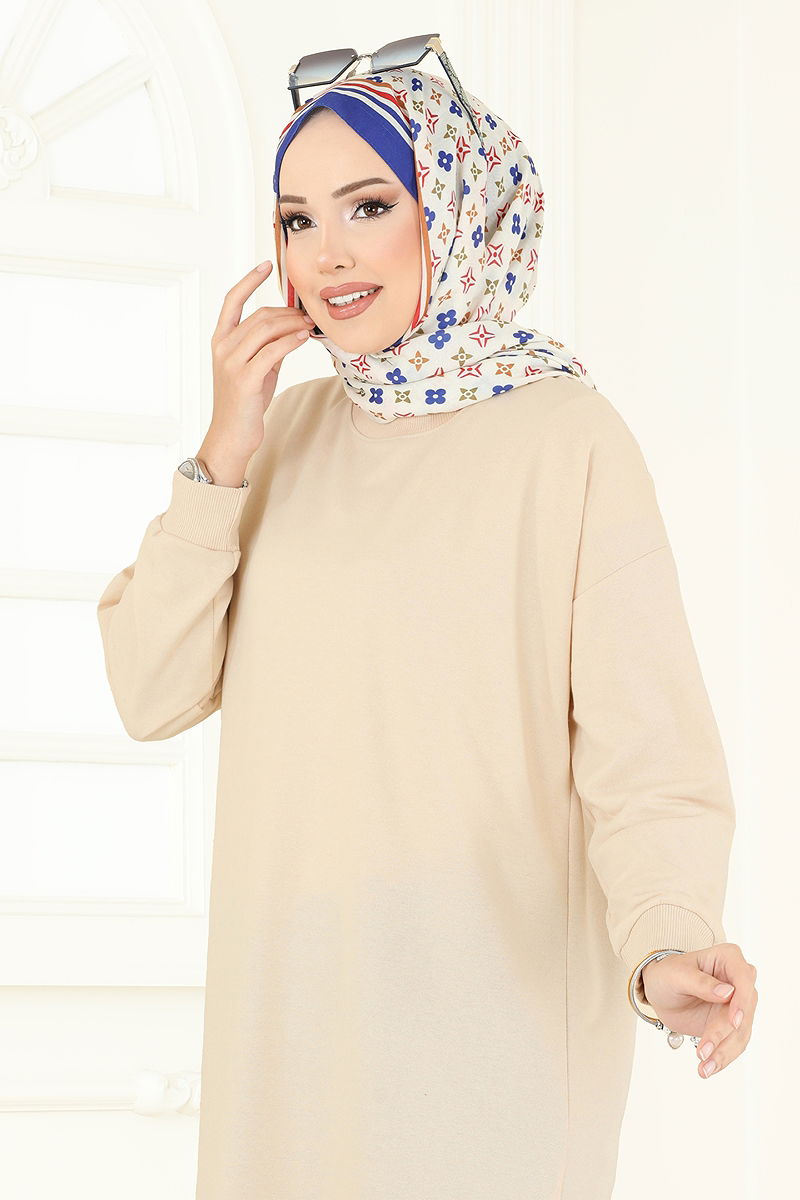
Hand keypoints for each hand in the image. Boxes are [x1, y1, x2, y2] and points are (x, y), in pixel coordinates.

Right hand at [208, 261, 314, 460]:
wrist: (232, 434)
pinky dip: (290, 342)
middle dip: (287, 312)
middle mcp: (223, 347)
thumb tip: (293, 328)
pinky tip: (303, 338)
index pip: (232, 300)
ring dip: (292, 325)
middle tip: (308, 315)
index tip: (267, 264)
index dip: (249, 280)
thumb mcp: (256, 368)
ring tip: (310, 326)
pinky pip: (271, 352)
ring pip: (266, 330)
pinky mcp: (244, 379)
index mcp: (221, 340)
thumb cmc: (245, 402)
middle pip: (259, 315)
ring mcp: (232, 363)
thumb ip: (267, 346)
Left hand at [641, 943, 757, 1078]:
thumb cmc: (667, 974)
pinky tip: (707, 1068)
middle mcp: (739, 982)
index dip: (742, 1002)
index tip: (734, 1022)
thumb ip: (701, 982)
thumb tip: (728, 992)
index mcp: (728, 958)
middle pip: (743, 1011)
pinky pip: (733, 1045)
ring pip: (740, 1033)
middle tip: (703, 1052)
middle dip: (725, 1034)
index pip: (744, 978)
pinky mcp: (733, 1026)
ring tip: (703, 1068)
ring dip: (723, 1053)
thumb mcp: (676, 975)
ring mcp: (739, 1006)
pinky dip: (722, 1058)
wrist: (662, 993)